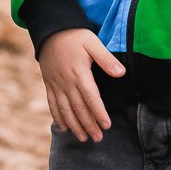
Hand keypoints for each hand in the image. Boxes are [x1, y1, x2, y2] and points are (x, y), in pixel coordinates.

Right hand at [38, 28, 124, 142]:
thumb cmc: (75, 36)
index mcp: (79, 73)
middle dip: (88, 125)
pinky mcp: (49, 84)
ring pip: (65, 110)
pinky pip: (52, 105)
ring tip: (83, 138)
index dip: (99, 113)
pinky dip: (58, 118)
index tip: (106, 126)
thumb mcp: (93, 43)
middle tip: (97, 138)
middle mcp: (66, 82)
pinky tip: (64, 128)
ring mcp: (56, 85)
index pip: (91, 98)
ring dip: (74, 126)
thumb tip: (121, 74)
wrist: (50, 31)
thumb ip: (107, 59)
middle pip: (78, 108)